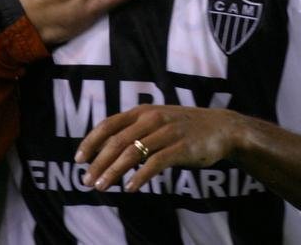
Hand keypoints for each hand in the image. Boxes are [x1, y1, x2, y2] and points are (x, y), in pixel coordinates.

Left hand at [75, 105, 241, 191]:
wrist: (222, 129)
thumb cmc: (184, 128)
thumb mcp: (157, 123)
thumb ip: (134, 133)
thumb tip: (107, 154)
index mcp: (143, 111)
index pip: (108, 124)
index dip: (91, 142)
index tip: (78, 159)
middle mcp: (152, 118)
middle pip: (117, 141)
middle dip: (98, 162)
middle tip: (86, 180)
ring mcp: (167, 132)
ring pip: (132, 153)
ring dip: (113, 172)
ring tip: (102, 186)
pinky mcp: (181, 147)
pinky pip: (155, 163)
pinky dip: (140, 176)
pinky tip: (130, 188)